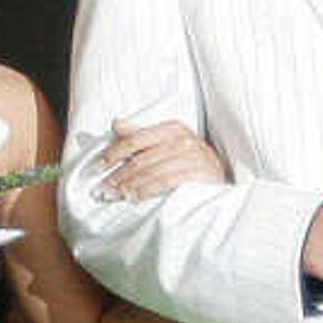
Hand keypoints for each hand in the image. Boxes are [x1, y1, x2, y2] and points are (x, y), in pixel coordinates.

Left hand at [95, 117, 226, 200]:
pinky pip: (166, 182)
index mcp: (173, 129)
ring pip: (151, 172)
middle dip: (118, 175)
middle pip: (141, 158)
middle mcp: (183, 140)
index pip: (136, 139)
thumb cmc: (191, 162)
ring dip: (128, 186)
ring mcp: (193, 158)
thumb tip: (116, 123)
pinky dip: (147, 191)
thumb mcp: (169, 144)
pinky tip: (134, 198)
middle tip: (102, 188)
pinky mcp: (199, 175)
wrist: (225, 178)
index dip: (114, 152)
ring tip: (113, 196)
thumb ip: (142, 135)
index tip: (98, 166)